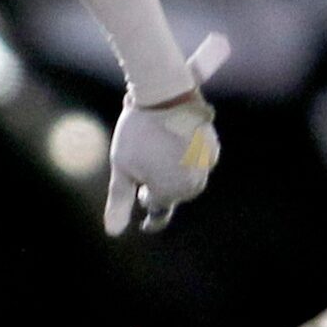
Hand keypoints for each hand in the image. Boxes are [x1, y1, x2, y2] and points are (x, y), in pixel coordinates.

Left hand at [105, 35, 226, 234]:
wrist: (165, 93)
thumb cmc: (138, 131)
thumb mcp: (121, 167)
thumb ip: (119, 201)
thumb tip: (113, 233)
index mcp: (169, 192)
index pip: (159, 213)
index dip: (150, 221)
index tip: (145, 226)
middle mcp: (193, 183)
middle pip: (174, 196)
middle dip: (159, 192)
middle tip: (142, 184)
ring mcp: (206, 165)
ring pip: (188, 181)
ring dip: (173, 177)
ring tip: (157, 162)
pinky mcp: (212, 147)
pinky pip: (199, 163)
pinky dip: (185, 161)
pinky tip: (172, 147)